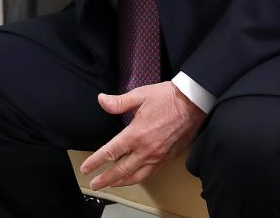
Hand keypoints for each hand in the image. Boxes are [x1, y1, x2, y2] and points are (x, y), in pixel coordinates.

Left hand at [81, 81, 205, 189]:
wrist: (193, 103)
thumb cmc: (167, 97)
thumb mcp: (140, 95)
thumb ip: (119, 102)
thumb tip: (101, 100)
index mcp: (136, 134)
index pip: (110, 152)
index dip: (95, 162)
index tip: (86, 168)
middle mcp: (146, 149)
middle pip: (122, 170)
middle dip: (106, 179)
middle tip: (95, 184)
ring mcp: (158, 156)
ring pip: (137, 176)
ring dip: (122, 182)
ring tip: (112, 184)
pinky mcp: (169, 158)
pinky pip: (151, 173)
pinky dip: (139, 178)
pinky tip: (134, 176)